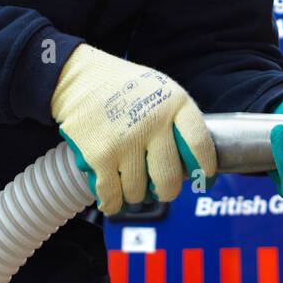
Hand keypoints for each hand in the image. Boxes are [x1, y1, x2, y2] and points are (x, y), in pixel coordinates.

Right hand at [50, 44, 216, 215]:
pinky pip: (112, 196)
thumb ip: (178, 121)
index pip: (200, 145)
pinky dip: (113, 203)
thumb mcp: (161, 90)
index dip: (204, 170)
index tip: (202, 180)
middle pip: (170, 178)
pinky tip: (112, 200)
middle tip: (161, 189)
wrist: (79, 79)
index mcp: (175, 103)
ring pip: (139, 192)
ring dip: (135, 194)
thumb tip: (191, 164)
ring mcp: (126, 140)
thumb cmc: (124, 88)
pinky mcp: (100, 156)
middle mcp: (153, 122)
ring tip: (130, 180)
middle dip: (166, 191)